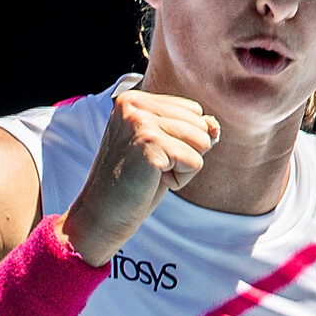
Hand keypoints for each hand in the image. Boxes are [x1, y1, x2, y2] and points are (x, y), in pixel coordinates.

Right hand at [60, 89, 220, 265]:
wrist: (101, 216)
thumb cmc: (133, 184)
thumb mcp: (165, 150)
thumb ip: (191, 131)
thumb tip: (214, 125)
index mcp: (134, 99)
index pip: (193, 110)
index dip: (182, 140)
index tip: (149, 156)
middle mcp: (134, 104)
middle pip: (200, 124)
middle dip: (184, 153)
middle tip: (148, 168)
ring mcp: (140, 122)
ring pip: (202, 141)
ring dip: (182, 167)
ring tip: (150, 174)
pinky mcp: (149, 144)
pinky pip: (195, 162)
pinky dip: (180, 180)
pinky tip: (150, 182)